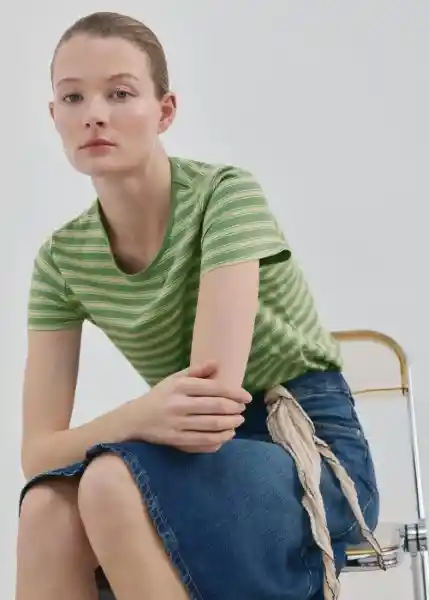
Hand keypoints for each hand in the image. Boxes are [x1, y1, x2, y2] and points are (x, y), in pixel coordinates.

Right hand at [134, 362, 250, 452]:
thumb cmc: (159, 396)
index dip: (235, 393)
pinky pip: (203, 441)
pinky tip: (227, 435)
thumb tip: (217, 363)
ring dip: (231, 425)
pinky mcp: (175, 440)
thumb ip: (196, 371)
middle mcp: (179, 404)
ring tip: (238, 422)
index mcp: (180, 386)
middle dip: (235, 409)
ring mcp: (177, 423)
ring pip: (212, 426)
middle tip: (243, 411)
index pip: (215, 388)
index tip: (246, 397)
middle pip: (216, 407)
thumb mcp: (175, 379)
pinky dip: (219, 439)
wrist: (134, 419)